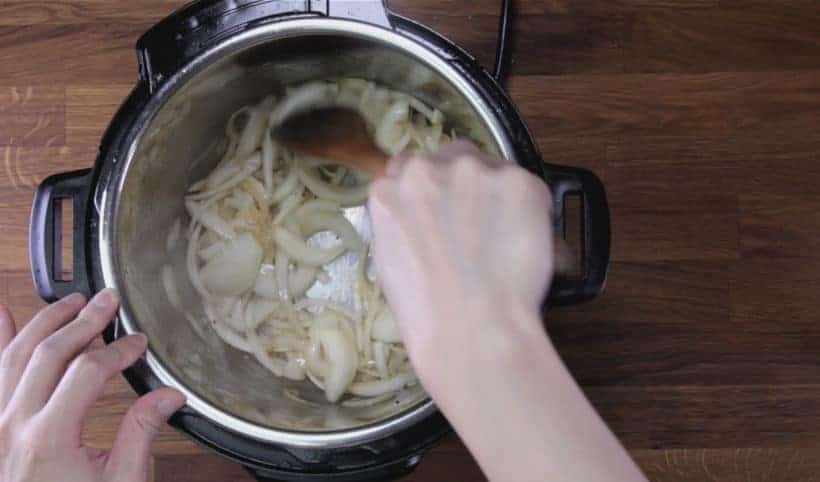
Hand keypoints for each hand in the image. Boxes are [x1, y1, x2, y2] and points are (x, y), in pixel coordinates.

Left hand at [0, 290, 184, 481]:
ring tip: (70, 302)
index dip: (118, 350)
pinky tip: (1, 314)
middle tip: (108, 301)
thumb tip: (168, 396)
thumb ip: (140, 435)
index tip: (138, 343)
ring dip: (42, 321)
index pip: (88, 371)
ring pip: (13, 354)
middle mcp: (13, 425)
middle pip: (48, 352)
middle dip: (82, 319)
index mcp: (49, 438)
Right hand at [369, 142, 645, 481]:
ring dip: (492, 191)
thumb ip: (402, 220)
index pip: (407, 168)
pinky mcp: (518, 180)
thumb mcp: (389, 258)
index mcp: (387, 190)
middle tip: (474, 221)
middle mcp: (427, 168)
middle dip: (460, 183)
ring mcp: (474, 170)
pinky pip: (523, 186)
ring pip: (487, 167)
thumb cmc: (425, 312)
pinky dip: (526, 209)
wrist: (473, 328)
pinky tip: (521, 240)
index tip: (440, 211)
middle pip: (448, 158)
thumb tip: (423, 214)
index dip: (428, 191)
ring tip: (501, 233)